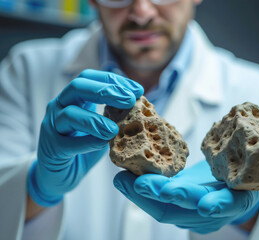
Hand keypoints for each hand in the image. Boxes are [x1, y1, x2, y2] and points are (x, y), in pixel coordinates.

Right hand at [27, 69, 143, 206]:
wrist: (60, 174)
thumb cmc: (83, 148)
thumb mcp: (101, 127)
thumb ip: (114, 116)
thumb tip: (140, 106)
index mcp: (74, 98)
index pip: (90, 78)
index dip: (114, 81)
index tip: (137, 90)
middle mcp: (60, 106)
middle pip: (78, 87)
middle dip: (106, 91)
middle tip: (129, 100)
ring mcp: (52, 126)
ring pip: (70, 114)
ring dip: (96, 120)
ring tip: (114, 129)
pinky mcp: (52, 148)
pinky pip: (68, 142)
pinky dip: (88, 142)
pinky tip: (103, 144)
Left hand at [113, 138, 258, 233]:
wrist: (226, 182)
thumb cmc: (243, 170)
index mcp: (236, 199)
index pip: (229, 206)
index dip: (218, 205)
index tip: (204, 203)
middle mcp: (211, 210)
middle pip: (188, 211)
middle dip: (166, 199)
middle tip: (146, 184)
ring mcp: (190, 212)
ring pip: (164, 210)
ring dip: (143, 196)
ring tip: (123, 179)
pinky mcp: (173, 205)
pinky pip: (153, 203)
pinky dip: (136, 192)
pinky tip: (122, 178)